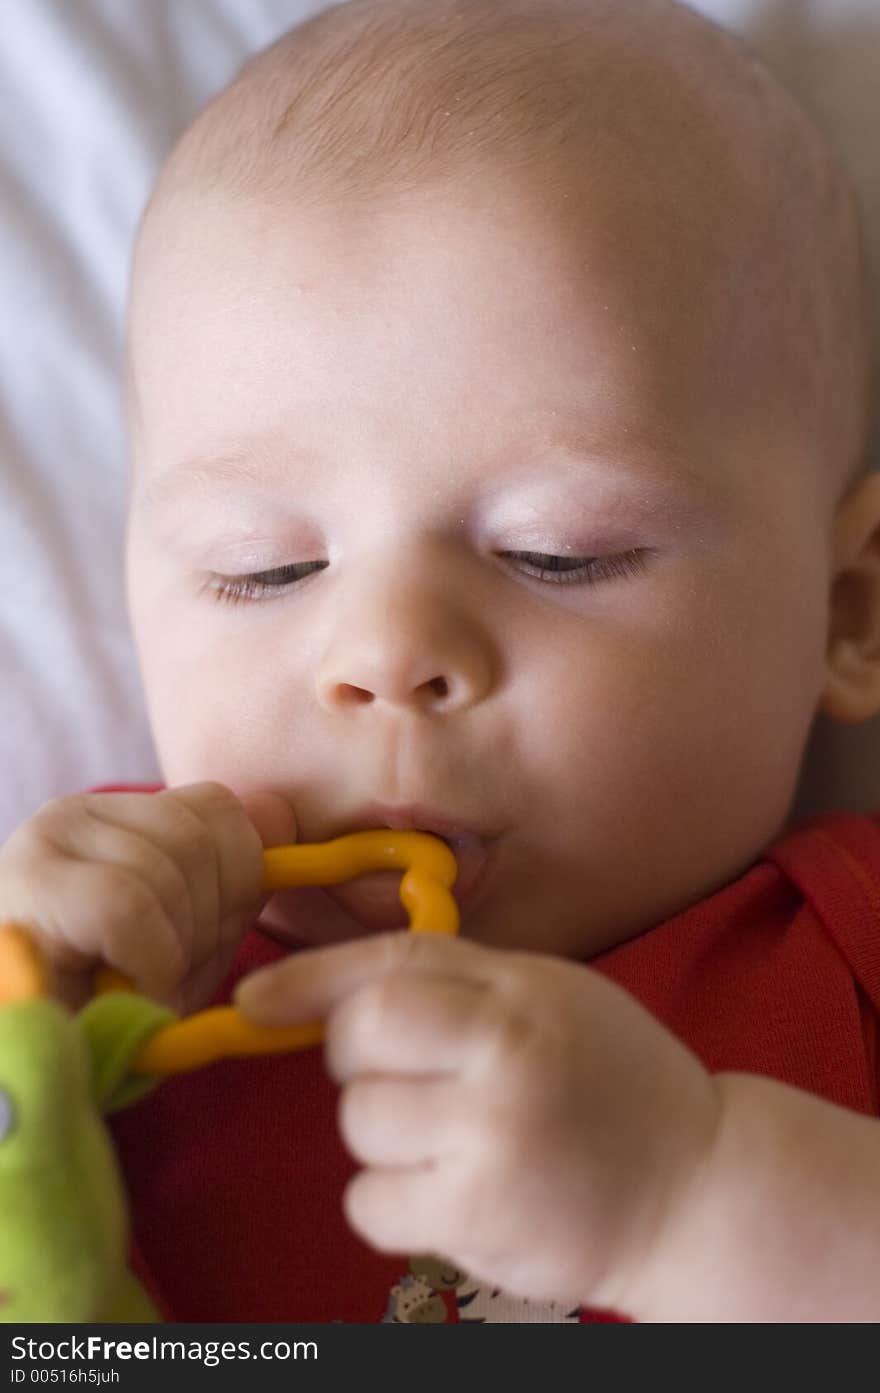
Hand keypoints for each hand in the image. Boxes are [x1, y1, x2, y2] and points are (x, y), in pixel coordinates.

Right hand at [0, 782, 296, 1012]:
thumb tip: (279, 811)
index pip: (216, 805)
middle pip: (198, 839)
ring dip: (172, 952)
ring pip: (167, 870)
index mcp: (116, 817)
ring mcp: (44, 840)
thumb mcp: (191, 941)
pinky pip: (128, 905)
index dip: (235, 879)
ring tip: (134, 989)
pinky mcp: (28, 882)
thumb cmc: (108, 1010)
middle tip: (163, 977)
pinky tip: (122, 998)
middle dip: (205, 925)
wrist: (29, 1074)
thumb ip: (239, 880)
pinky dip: (146, 962)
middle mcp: (75, 812)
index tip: (203, 942)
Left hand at [235, 929, 720, 1311]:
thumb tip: (333, 989)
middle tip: (415, 1077)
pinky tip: (455, 1190)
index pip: (391, 966)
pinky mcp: (479, 1214)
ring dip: (386, 1136)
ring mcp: (492, 1135)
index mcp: (522, 992)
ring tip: (458, 1140)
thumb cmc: (612, 1082)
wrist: (696, 1189)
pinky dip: (394, 1201)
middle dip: (358, 1058)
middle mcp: (506, 1053)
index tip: (253, 997)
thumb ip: (457, 981)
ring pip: (358, 1123)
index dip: (310, 979)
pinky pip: (369, 1201)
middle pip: (357, 1040)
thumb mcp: (550, 997)